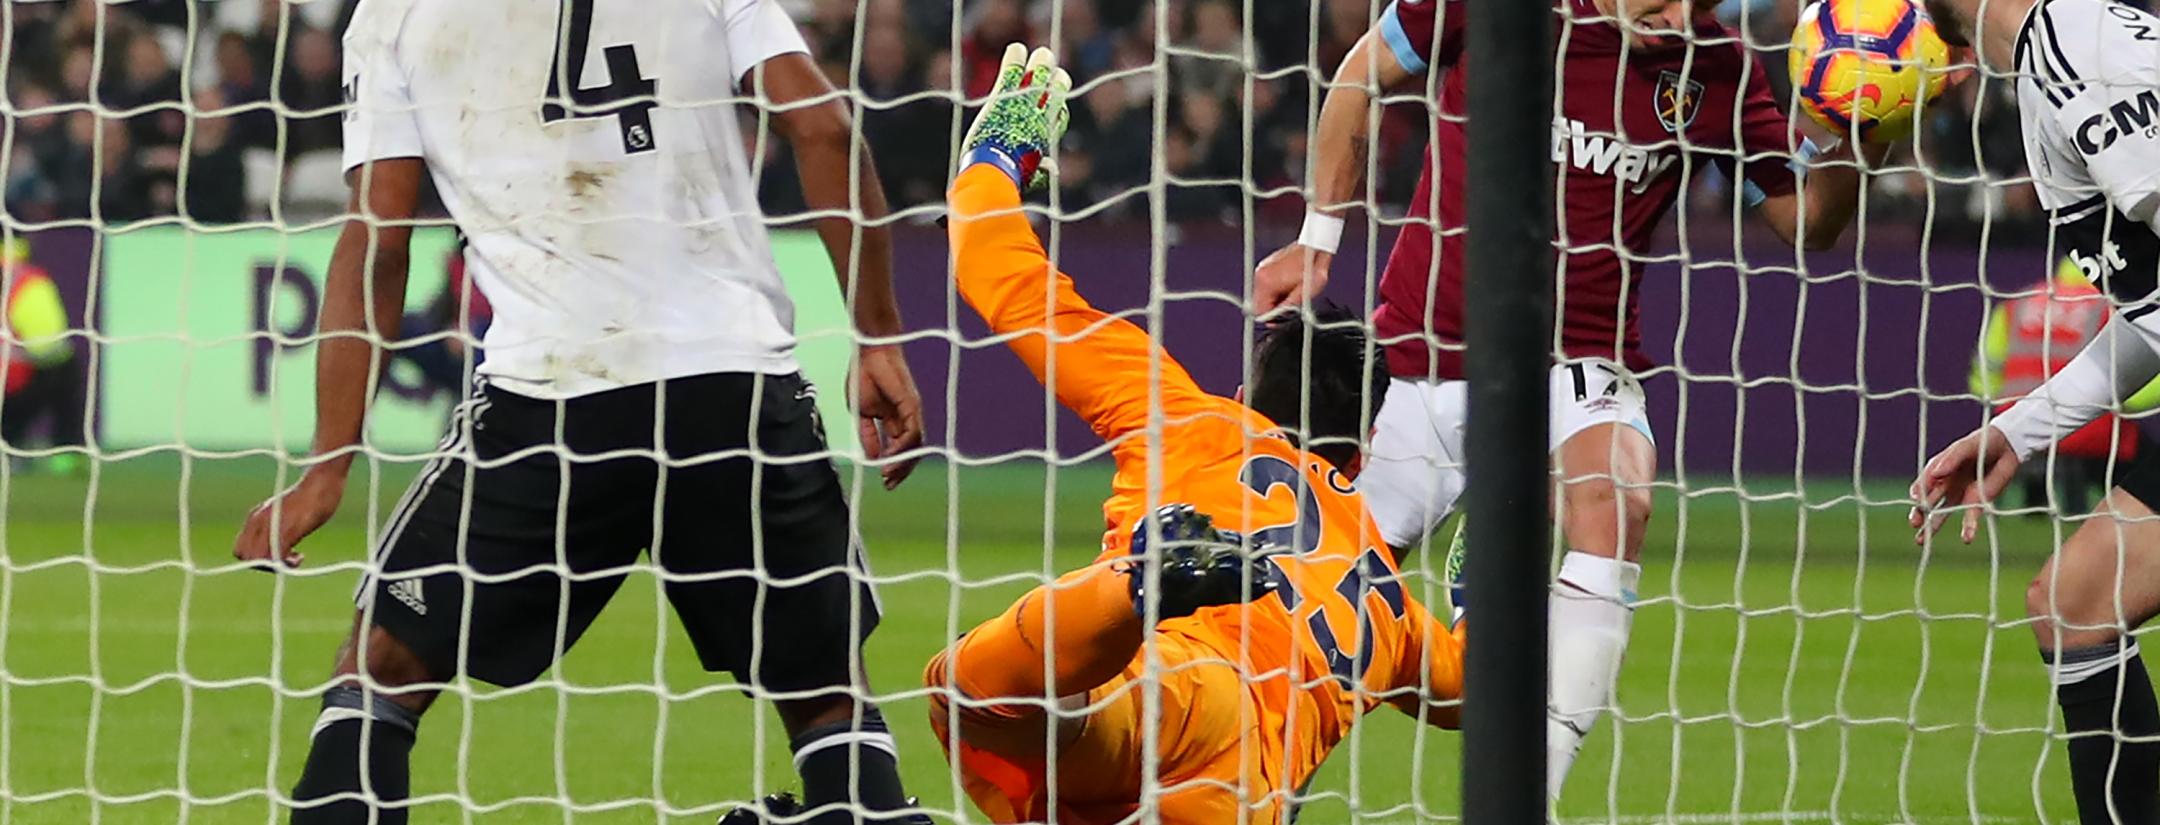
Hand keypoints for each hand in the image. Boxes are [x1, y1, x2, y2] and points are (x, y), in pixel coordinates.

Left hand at [233, 467, 346, 568]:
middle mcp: (258, 522)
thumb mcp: (284, 509)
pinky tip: (300, 557)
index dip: (254, 559)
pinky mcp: (288, 529)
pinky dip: (287, 563)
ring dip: (274, 565)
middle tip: (284, 558)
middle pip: (244, 556)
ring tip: (294, 558)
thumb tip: (278, 539)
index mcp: (255, 517)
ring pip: (257, 559)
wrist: (322, 479)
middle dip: (263, 564)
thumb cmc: (310, 494)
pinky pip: (276, 556)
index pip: (239, 549)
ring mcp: (272, 525)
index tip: (274, 555)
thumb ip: (275, 522)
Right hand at [853, 344, 923, 489]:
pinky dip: (902, 447)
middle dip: (901, 469)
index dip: (893, 465)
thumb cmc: (863, 376)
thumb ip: (867, 434)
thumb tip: (870, 457)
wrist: (867, 354)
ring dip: (902, 462)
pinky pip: (912, 431)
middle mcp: (906, 418)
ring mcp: (910, 412)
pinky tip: (891, 457)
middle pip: (911, 450)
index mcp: (893, 420)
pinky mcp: (911, 405)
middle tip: (889, 485)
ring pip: (914, 445)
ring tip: (889, 475)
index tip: (883, 480)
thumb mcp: (860, 413)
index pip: (899, 448)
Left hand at [957, 43, 1071, 191]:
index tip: (1056, 100)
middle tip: (1052, 73)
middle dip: (1056, 80)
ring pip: (1038, 77)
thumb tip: (1053, 169)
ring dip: (1041, 64)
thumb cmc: (1011, 179)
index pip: (1059, 114)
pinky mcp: (1004, 97)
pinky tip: (1016, 49)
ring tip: (1043, 55)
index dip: (1057, 105)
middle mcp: (1040, 117)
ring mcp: (1023, 104)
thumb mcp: (1032, 177)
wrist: (994, 171)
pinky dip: (1015, 60)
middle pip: (1056, 91)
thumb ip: (1042, 170)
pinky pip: (1011, 74)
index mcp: (1045, 136)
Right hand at [1252, 243, 1332, 315]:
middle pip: (1259, 303)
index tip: (1281, 318)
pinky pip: (1266, 284)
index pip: (1259, 310)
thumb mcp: (1304, 294)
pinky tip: (1288, 285)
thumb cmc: (1312, 266)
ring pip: (1263, 294)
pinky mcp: (1267, 265)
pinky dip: (1275, 289)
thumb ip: (1288, 308)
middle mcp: (1261, 274)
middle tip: (1289, 304)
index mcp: (1266, 282)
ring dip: (1275, 298)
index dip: (1272, 318)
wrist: (1314, 248)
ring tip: (1291, 292)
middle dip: (1274, 307)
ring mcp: (1263, 268)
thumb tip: (1279, 318)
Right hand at [1908, 425, 2020, 543]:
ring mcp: (1960, 494)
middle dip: (1919, 513)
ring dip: (1933, 527)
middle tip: (1915, 523)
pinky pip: (1970, 516)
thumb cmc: (1982, 442)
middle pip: (1928, 501)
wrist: (2008, 445)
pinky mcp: (1978, 502)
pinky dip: (1968, 527)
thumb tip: (1937, 473)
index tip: (1916, 499)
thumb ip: (1951, 459)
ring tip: (1920, 541)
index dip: (1918, 491)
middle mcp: (1945, 484)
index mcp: (1938, 469)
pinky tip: (1967, 538)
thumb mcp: (1966, 447)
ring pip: (1942, 513)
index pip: (1923, 483)